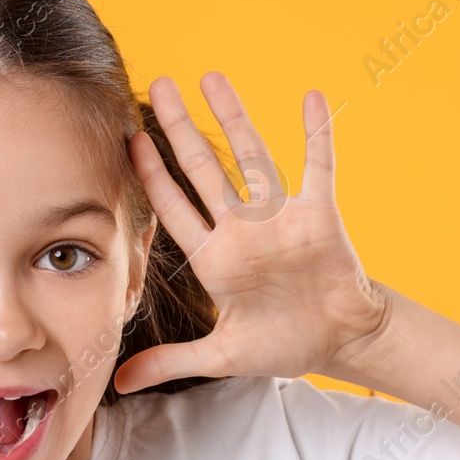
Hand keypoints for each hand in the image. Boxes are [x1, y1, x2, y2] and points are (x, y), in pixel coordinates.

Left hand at [114, 73, 391, 394]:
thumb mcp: (221, 356)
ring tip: (212, 77)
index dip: (151, 174)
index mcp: (215, 258)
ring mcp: (279, 218)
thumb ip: (171, 361)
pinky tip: (312, 97)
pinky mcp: (319, 215)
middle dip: (180, 127)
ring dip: (234, 116)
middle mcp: (242, 229)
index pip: (173, 207)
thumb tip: (120, 383)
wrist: (340, 341)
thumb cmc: (283, 344)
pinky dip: (317, 133)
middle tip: (158, 84)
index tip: (127, 140)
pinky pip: (319, 166)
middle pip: (204, 168)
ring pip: (252, 156)